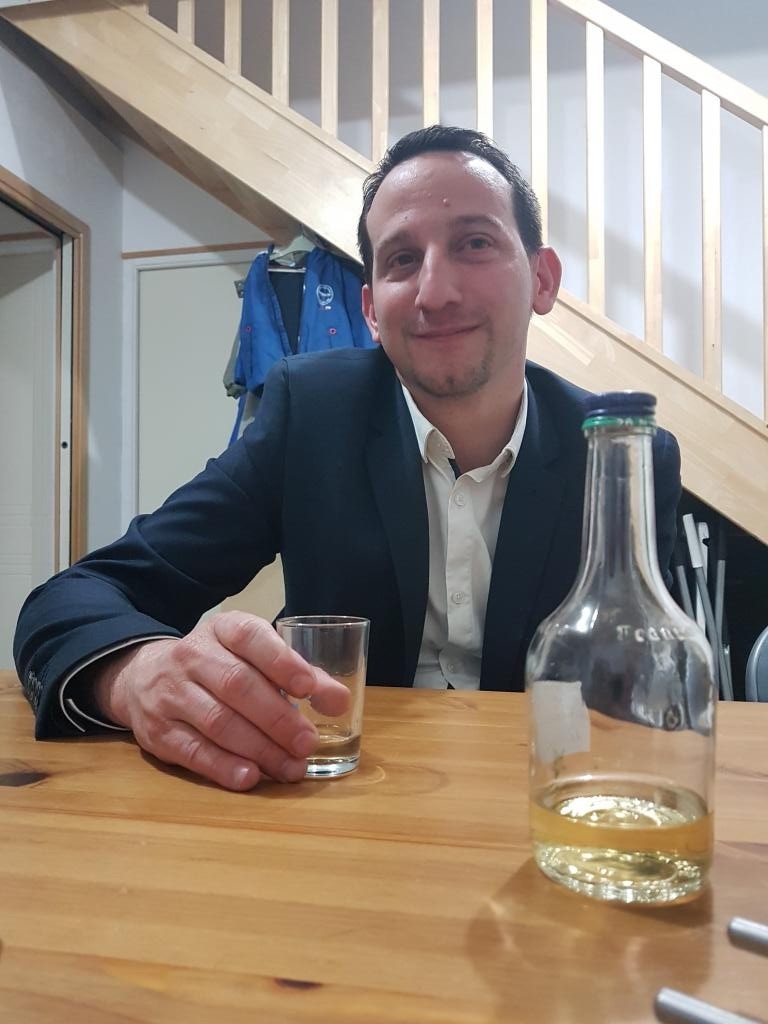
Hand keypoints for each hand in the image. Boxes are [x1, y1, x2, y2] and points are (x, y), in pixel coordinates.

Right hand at [89, 611, 350, 790]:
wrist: (141, 677)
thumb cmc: (216, 665)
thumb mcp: (250, 655)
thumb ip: (296, 674)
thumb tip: (339, 701)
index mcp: (221, 629)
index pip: (250, 637)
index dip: (280, 661)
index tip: (307, 687)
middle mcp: (192, 656)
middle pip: (236, 685)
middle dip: (277, 718)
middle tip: (307, 743)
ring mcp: (170, 694)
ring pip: (217, 721)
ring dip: (259, 749)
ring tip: (291, 768)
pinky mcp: (158, 732)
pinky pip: (193, 751)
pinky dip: (223, 767)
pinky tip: (250, 777)